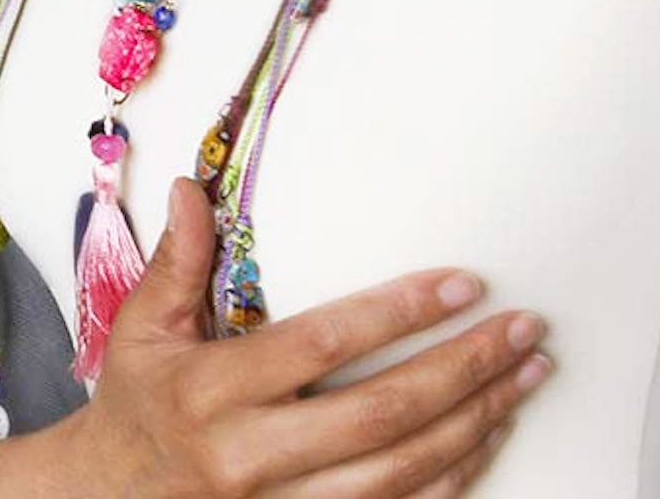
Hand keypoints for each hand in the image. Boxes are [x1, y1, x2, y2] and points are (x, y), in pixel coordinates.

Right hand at [58, 179, 552, 496]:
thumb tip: (194, 190)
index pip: (322, 345)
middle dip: (464, 369)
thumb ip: (176, 261)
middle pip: (381, 413)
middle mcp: (250, 454)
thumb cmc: (136, 409)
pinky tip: (485, 440)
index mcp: (213, 392)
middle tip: (522, 331)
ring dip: (474, 423)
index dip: (397, 313)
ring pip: (401, 472)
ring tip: (523, 377)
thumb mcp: (142, 329)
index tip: (460, 285)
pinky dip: (452, 479)